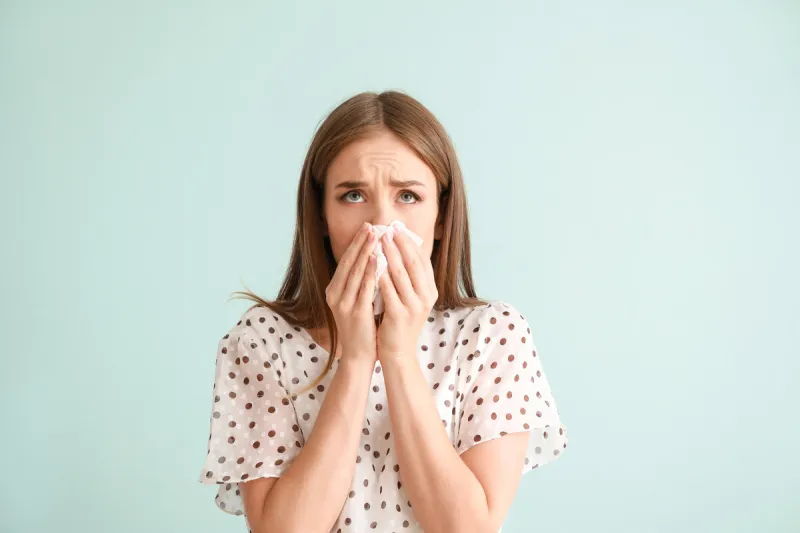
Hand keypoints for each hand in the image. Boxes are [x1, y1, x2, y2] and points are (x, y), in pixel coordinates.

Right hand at [325, 222, 378, 362]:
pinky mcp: (354, 312)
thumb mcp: (357, 301)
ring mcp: (343, 303)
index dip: (356, 244)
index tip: (367, 227)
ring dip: (365, 251)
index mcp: (334, 291)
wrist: (358, 355)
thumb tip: (373, 258)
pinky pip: (364, 287)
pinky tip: (377, 258)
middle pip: (348, 262)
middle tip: (371, 225)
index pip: (346, 262)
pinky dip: (370, 271)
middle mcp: (335, 294)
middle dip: (360, 242)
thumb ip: (361, 283)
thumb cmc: (362, 328)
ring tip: (375, 235)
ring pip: (355, 271)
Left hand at [376, 229, 437, 358]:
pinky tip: (373, 263)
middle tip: (388, 229)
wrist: (398, 352)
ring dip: (390, 254)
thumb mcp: (410, 298)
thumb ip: (409, 277)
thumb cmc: (400, 321)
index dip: (410, 243)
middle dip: (400, 244)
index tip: (398, 228)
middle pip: (413, 263)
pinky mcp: (399, 315)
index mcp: (430, 291)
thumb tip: (401, 249)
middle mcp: (426, 297)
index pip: (422, 260)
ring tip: (379, 240)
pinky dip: (381, 275)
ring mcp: (414, 307)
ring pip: (401, 274)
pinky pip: (389, 290)